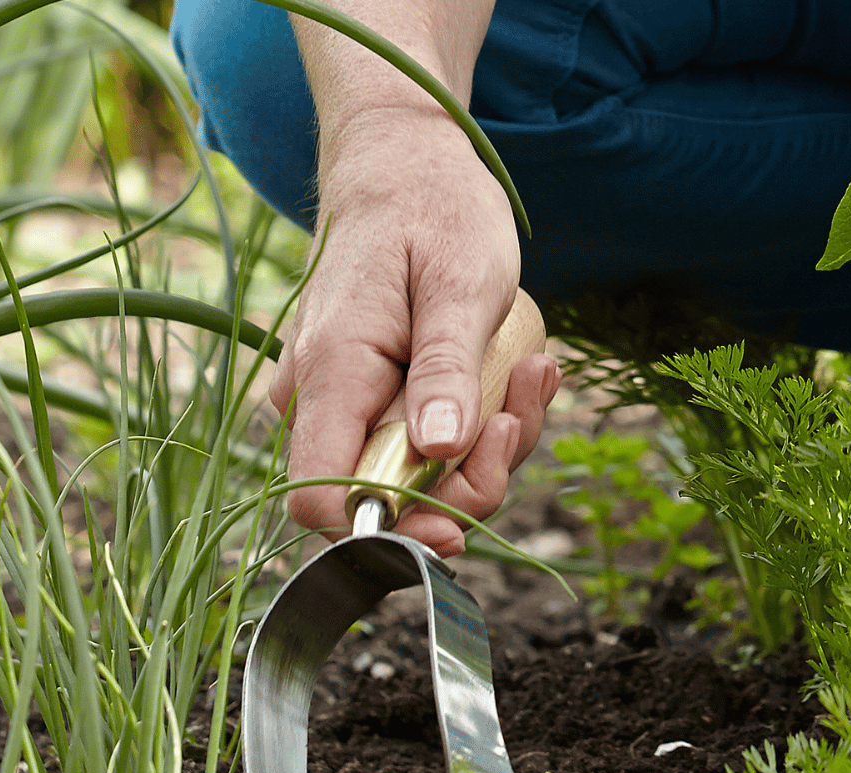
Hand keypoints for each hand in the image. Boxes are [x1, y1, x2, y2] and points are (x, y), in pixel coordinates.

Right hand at [270, 112, 560, 556]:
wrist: (404, 167)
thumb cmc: (432, 210)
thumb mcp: (461, 284)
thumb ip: (446, 371)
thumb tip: (438, 451)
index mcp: (332, 373)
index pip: (320, 497)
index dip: (385, 528)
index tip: (456, 522)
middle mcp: (318, 399)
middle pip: (380, 499)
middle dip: (464, 484)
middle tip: (517, 420)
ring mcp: (339, 403)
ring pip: (409, 477)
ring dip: (484, 450)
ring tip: (532, 374)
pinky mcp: (366, 402)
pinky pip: (419, 446)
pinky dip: (475, 429)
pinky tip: (517, 377)